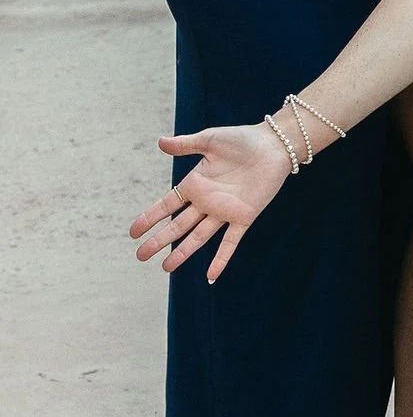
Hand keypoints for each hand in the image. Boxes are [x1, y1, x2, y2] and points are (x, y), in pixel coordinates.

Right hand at [130, 125, 292, 281]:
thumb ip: (186, 145)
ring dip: (182, 252)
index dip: (150, 218)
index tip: (133, 232)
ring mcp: (224, 211)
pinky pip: (230, 242)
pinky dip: (221, 259)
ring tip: (165, 268)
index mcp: (196, 184)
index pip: (167, 205)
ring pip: (198, 236)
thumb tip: (159, 142)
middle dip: (159, 240)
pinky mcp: (244, 217)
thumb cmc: (243, 139)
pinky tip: (210, 276)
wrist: (274, 145)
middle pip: (178, 225)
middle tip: (140, 256)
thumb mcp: (210, 140)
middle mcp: (207, 201)